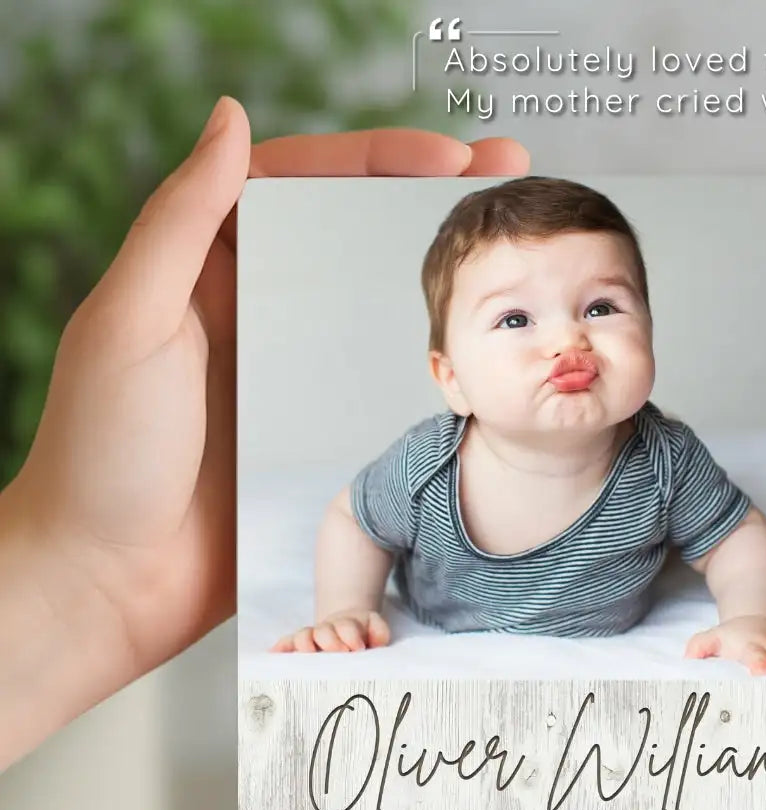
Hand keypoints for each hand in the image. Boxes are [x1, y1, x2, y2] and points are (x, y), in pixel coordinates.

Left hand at [1, 97, 526, 764]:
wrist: (115, 582)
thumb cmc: (103, 454)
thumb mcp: (129, 322)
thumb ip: (180, 222)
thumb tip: (231, 117)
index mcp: (204, 270)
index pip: (301, 184)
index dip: (378, 159)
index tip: (451, 156)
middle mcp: (252, 310)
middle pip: (348, 231)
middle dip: (426, 200)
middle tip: (508, 179)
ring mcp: (288, 372)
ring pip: (369, 300)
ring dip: (433, 268)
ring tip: (509, 251)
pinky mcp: (311, 431)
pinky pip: (372, 379)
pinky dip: (419, 353)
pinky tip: (471, 345)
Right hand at [271, 608, 389, 651]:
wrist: (349, 629)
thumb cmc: (364, 637)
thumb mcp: (376, 631)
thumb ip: (379, 632)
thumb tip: (376, 641)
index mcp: (348, 625)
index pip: (347, 627)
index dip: (351, 636)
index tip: (357, 648)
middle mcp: (327, 629)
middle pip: (324, 631)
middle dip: (329, 641)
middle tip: (339, 653)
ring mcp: (312, 637)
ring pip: (304, 636)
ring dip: (304, 644)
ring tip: (307, 654)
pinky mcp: (299, 645)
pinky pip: (288, 643)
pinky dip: (281, 647)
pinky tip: (274, 654)